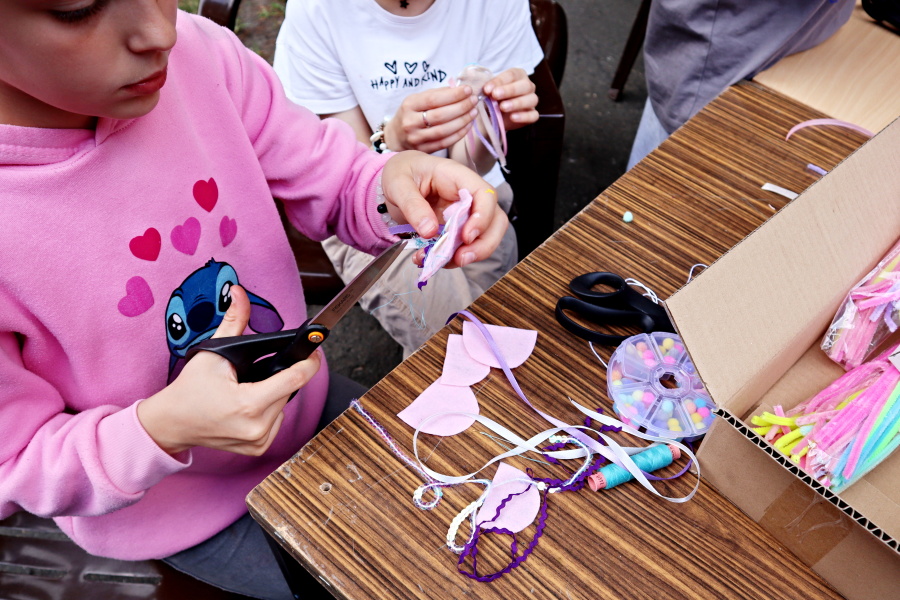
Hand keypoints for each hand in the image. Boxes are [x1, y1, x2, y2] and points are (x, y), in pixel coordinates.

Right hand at [137, 286, 320, 455]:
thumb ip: (234, 322)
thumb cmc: (190, 389)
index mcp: (248, 404)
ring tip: (249, 388)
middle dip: (282, 375)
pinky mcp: (258, 448)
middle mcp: (256, 427)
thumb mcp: (212, 352)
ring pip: (284, 406)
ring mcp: (258, 441)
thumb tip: (240, 293)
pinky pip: (277, 421)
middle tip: (261, 369)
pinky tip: (250, 406)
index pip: (295, 379)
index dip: (309, 361)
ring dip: (275, 393)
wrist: (172, 423)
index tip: (313, 350)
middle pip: (289, 390)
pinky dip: (269, 411)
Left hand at [381, 151, 507, 267]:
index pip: (485, 194)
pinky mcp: (458, 229)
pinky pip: (466, 247)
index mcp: (458, 177)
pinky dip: (453, 258)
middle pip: (495, 220)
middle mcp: (469, 196)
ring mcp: (467, 214)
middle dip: (484, 244)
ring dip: (470, 255)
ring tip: (442, 262)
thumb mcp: (398, 184)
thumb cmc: (401, 172)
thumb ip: (412, 205)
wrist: (398, 180)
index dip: (483, 217)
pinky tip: (432, 260)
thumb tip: (429, 231)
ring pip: (486, 236)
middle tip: (460, 258)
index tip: (466, 237)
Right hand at [384, 86, 478, 153]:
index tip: (468, 90)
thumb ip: (436, 95)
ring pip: (444, 130)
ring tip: (474, 112)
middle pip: (440, 115)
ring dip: (463, 120)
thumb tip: (460, 90)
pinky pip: (445, 143)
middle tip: (474, 101)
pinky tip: (468, 125)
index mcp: (409, 105)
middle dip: (461, 107)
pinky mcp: (423, 150)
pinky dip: (459, 134)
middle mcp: (410, 122)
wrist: (396, 137)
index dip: (453, 95)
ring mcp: (416, 138)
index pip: (434, 99)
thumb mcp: (417, 100)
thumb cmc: (411, 114)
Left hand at [482, 68, 537, 130]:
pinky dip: (523, 116)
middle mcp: (528, 86)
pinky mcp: (532, 115)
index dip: (499, 81)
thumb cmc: (492, 97)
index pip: (511, 75)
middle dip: (510, 90)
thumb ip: (487, 89)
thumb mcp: (488, 91)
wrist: (494, 115)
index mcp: (518, 75)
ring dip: (517, 103)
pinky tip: (512, 117)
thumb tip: (485, 91)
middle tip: (495, 95)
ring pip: (532, 99)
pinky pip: (533, 115)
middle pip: (525, 85)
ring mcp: (532, 100)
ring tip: (502, 107)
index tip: (487, 89)